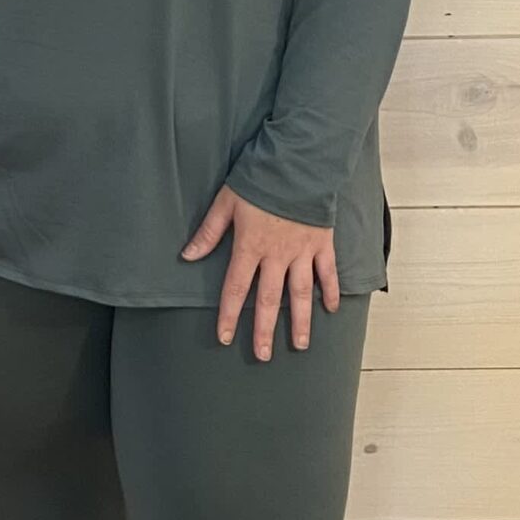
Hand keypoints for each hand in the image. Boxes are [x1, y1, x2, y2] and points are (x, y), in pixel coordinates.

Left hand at [180, 185, 338, 358]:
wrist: (298, 164)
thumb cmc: (260, 180)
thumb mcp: (226, 203)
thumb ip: (208, 232)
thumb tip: (187, 255)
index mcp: (250, 247)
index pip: (236, 288)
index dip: (230, 315)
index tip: (225, 338)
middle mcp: (277, 255)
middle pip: (269, 299)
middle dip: (265, 330)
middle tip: (264, 355)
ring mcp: (303, 251)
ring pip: (301, 293)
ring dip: (301, 321)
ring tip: (300, 345)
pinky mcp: (323, 243)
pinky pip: (328, 272)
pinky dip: (332, 291)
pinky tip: (331, 309)